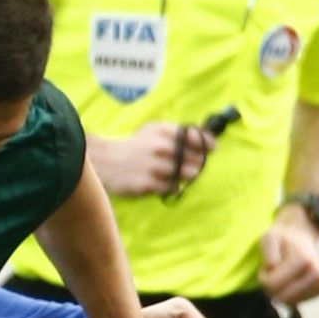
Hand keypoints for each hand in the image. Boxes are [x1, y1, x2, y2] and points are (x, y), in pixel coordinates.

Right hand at [91, 123, 212, 198]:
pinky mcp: (148, 184)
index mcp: (162, 131)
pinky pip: (173, 187)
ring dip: (188, 174)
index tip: (212, 148)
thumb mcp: (153, 130)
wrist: (106, 161)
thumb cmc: (135, 146)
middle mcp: (160, 147)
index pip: (195, 136)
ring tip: (179, 173)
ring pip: (187, 173)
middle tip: (192, 164)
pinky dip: (175, 186)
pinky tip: (167, 182)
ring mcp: (154, 167)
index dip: (207, 143)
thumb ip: (178, 132)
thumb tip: (208, 139)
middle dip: (198, 162)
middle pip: (195, 157)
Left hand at [261, 207, 318, 304]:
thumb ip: (268, 252)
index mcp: (304, 260)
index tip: (267, 266)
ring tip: (283, 273)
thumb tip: (273, 267)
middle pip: (281, 297)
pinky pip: (296, 302)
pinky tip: (292, 280)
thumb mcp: (268, 238)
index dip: (263, 277)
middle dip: (271, 287)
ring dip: (280, 290)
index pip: (272, 285)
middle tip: (274, 270)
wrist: (301, 237)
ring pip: (289, 302)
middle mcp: (316, 272)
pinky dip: (289, 294)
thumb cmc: (281, 240)